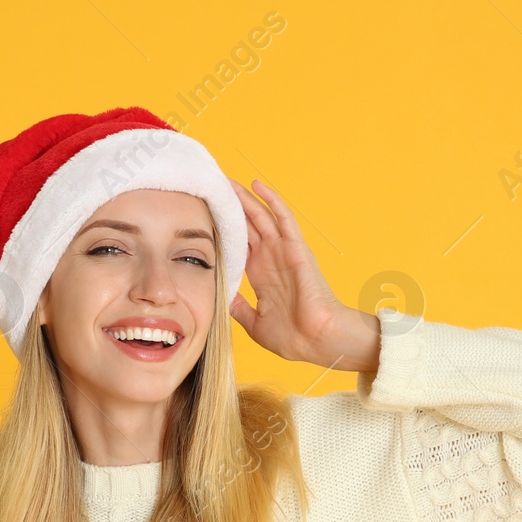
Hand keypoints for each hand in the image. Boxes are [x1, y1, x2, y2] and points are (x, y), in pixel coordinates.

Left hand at [226, 177, 378, 373]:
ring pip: (260, 216)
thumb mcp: (254, 322)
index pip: (238, 245)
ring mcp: (283, 251)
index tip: (204, 217)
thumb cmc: (293, 337)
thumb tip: (220, 297)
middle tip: (211, 189)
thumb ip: (238, 307)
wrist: (317, 341)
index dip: (223, 230)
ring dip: (244, 198)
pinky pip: (283, 218)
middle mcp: (271, 259)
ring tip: (226, 180)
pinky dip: (271, 200)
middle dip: (230, 208)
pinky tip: (255, 184)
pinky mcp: (296, 248)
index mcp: (261, 275)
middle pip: (247, 226)